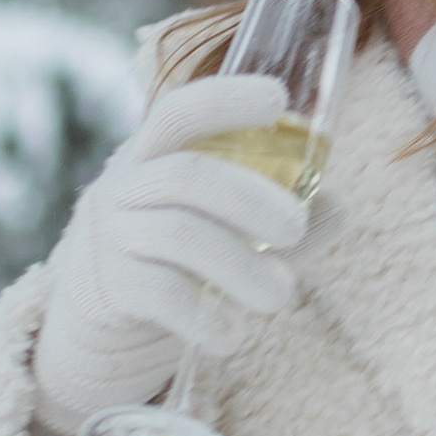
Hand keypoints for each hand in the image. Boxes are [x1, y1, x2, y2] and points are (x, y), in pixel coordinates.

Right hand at [29, 72, 310, 435]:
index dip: (225, 99)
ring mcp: (111, 237)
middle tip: (296, 229)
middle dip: (253, 199)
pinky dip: (206, 316)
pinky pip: (162, 293)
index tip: (278, 100)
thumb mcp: (222, 232)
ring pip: (181, 235)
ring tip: (282, 297)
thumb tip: (339, 206)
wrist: (96, 332)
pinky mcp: (109, 289)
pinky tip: (232, 336)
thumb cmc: (171, 264)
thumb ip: (275, 218)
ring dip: (243, 268)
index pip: (179, 111)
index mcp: (152, 157)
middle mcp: (124, 186)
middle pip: (188, 175)